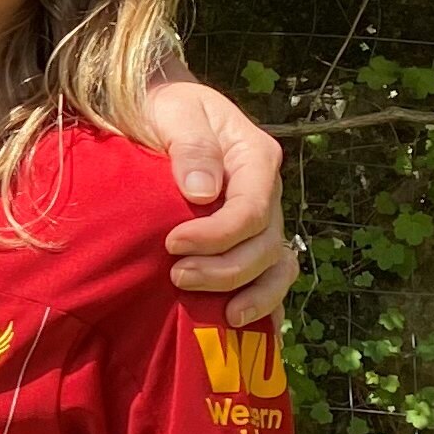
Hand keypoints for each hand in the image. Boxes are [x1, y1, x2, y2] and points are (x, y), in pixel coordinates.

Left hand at [145, 79, 293, 327]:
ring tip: (221, 317)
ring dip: (250, 293)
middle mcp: (266, 191)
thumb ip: (191, 146)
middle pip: (264, 244)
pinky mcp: (248, 238)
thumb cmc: (164, 106)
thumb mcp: (175, 111)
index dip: (217, 235)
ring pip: (276, 266)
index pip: (250, 209)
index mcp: (255, 157)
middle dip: (224, 269)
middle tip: (176, 277)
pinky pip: (271, 276)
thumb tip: (203, 192)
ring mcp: (263, 218)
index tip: (172, 244)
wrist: (157, 108)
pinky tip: (243, 327)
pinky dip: (263, 302)